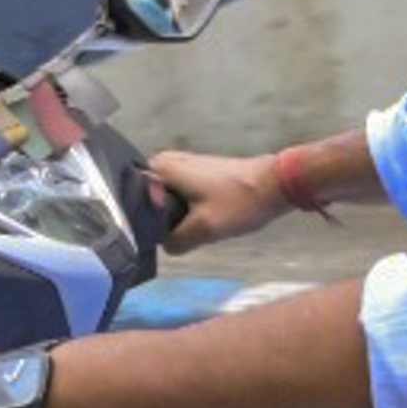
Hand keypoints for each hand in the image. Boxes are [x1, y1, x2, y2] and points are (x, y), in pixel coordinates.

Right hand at [144, 147, 289, 251]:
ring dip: (175, 218)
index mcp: (159, 167)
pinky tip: (200, 224)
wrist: (277, 184)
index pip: (129, 198)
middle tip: (176, 236)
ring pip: (165, 202)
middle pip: (147, 201)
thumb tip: (164, 246)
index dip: (140, 220)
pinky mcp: (196, 175)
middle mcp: (164, 162)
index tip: (155, 236)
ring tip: (190, 231)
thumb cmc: (240, 201)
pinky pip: (179, 199)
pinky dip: (187, 212)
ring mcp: (181, 167)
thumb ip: (175, 241)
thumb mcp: (204, 229)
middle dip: (159, 220)